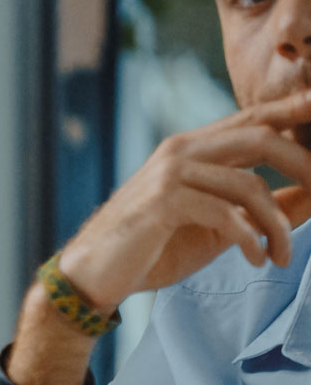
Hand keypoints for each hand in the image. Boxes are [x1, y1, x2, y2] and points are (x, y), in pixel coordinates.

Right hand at [59, 91, 310, 310]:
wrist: (95, 274)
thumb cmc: (156, 247)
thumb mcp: (219, 227)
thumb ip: (261, 209)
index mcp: (192, 149)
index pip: (252, 119)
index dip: (291, 110)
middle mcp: (181, 150)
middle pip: (261, 138)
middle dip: (304, 165)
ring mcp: (169, 173)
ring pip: (250, 185)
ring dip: (278, 226)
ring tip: (282, 256)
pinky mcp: (163, 201)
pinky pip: (226, 214)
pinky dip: (251, 240)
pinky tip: (257, 259)